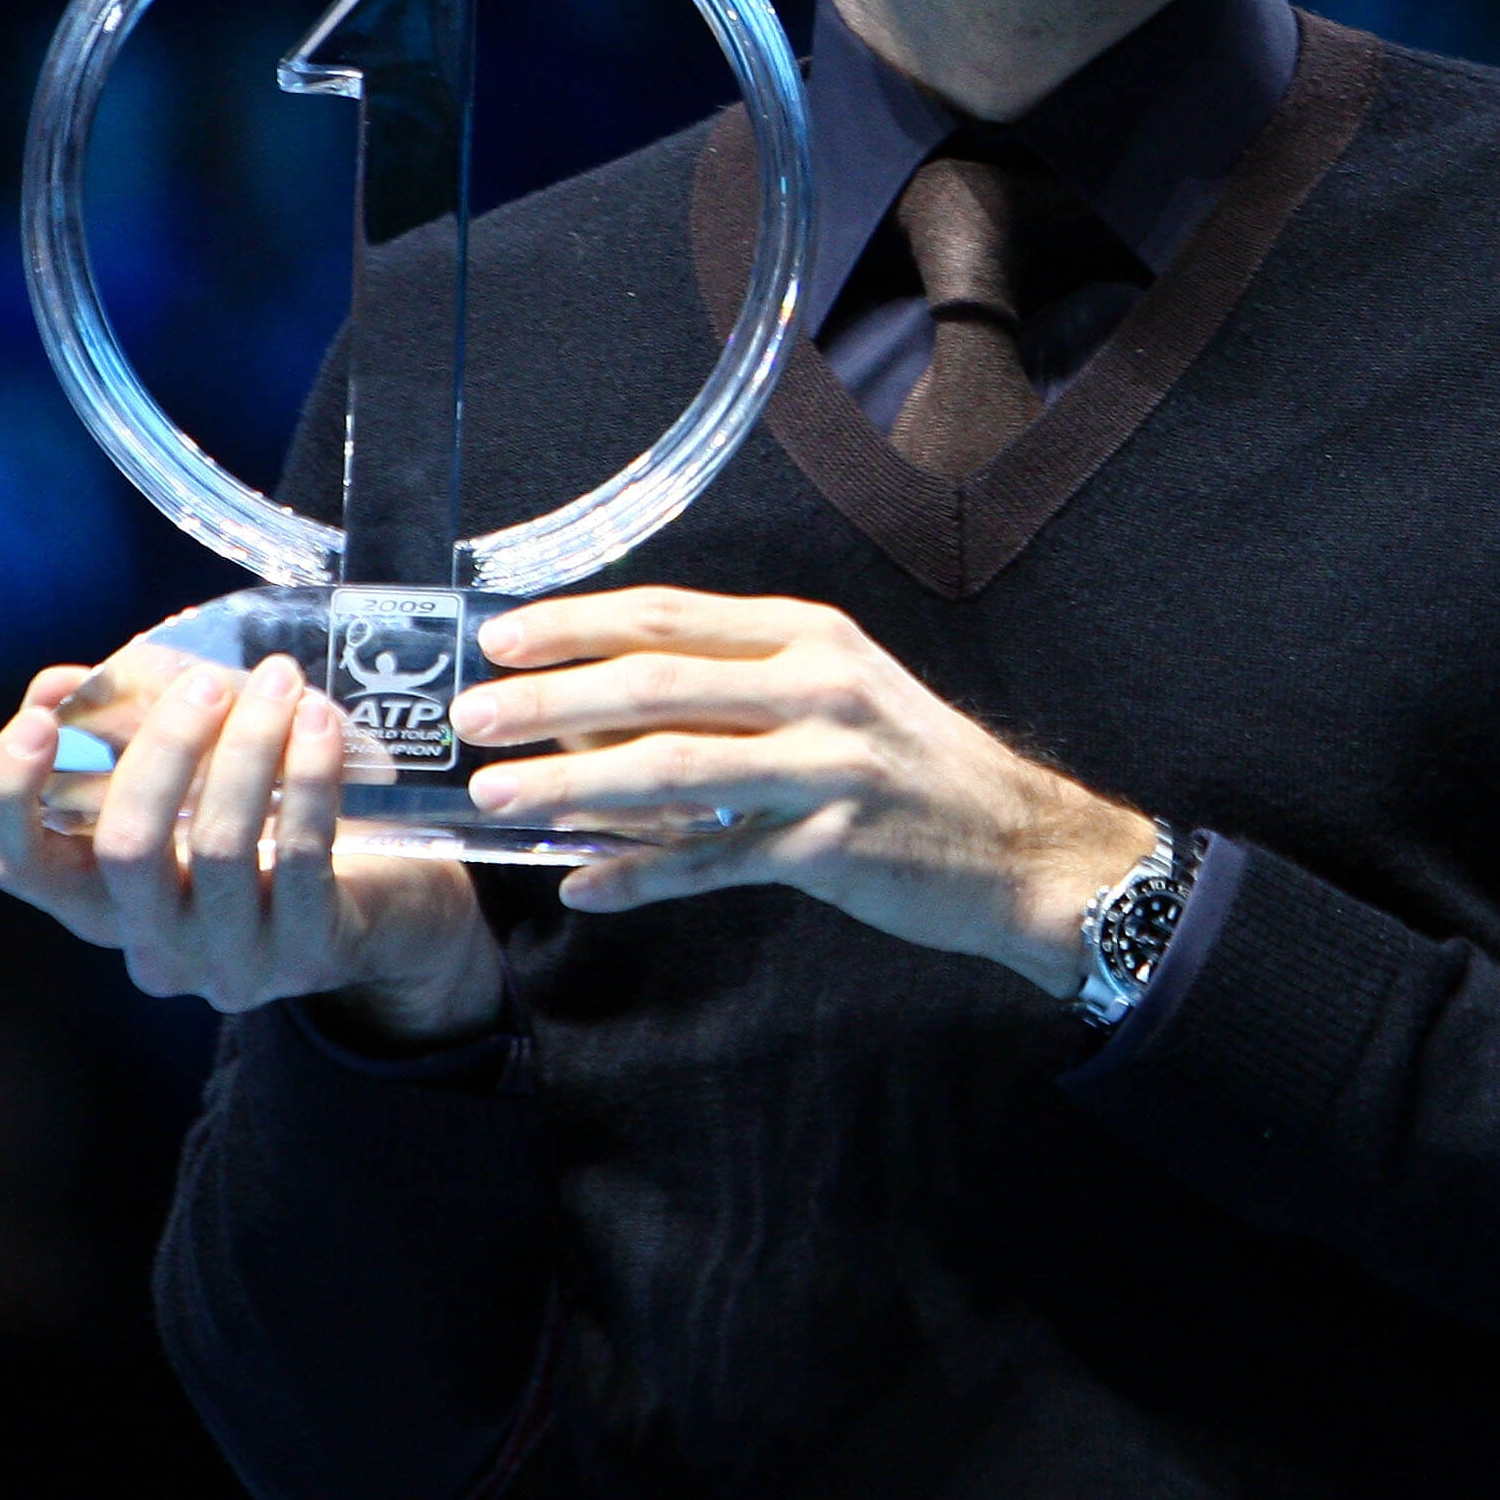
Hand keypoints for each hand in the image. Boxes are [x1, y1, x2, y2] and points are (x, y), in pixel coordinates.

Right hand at [0, 646, 501, 1046]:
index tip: (39, 719)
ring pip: (218, 848)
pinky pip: (300, 855)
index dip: (9, 794)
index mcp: (100, 900)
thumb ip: (123, 733)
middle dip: (164, 749)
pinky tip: (319, 724)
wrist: (381, 910)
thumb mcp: (189, 788)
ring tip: (280, 682)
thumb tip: (65, 684)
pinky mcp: (307, 955)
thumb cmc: (265, 831)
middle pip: (126, 848)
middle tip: (207, 683)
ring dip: (249, 747)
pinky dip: (308, 776)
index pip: (17, 866)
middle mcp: (152, 945)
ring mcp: (229, 962)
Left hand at [451, 588, 1156, 998]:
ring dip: (573, 785)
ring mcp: (826, 767)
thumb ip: (734, 690)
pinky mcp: (831, 845)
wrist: (1023, 848)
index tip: (499, 637)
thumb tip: (599, 705)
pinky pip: (712, 860)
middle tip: (475, 718)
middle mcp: (818, 687)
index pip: (670, 615)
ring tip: (502, 799)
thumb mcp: (835, 697)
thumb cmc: (914, 769)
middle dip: (552, 700)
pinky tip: (585, 885)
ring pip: (672, 770)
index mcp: (810, 636)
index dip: (576, 624)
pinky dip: (640, 875)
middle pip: (657, 683)